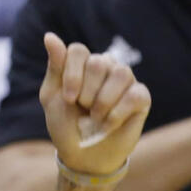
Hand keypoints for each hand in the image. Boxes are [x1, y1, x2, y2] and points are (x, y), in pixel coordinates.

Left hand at [40, 33, 150, 174]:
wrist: (82, 155)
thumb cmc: (65, 123)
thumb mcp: (53, 96)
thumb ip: (56, 66)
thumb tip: (49, 36)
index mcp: (81, 63)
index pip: (78, 50)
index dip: (72, 75)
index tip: (68, 99)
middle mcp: (105, 66)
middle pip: (99, 63)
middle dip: (87, 93)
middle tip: (83, 109)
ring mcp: (125, 80)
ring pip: (121, 74)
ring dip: (103, 103)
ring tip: (96, 117)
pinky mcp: (141, 97)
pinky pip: (135, 95)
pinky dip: (118, 113)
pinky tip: (108, 124)